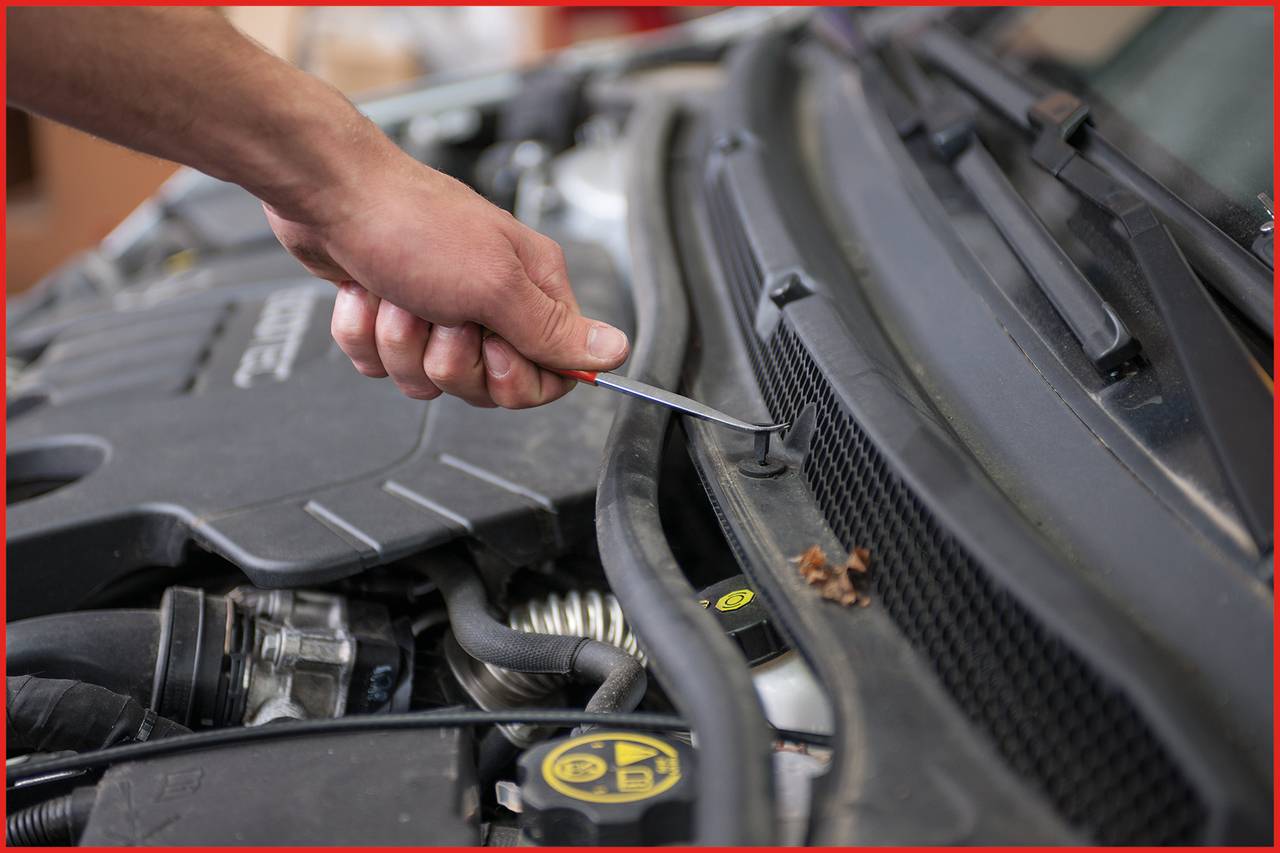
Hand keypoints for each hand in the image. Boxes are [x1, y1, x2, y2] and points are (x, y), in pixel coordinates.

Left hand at [264, 137, 628, 407]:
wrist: (328, 194)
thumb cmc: (412, 222)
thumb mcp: (495, 286)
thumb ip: (554, 331)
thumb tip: (617, 351)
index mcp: (531, 288)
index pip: (552, 372)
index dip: (519, 378)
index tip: (494, 351)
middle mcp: (491, 300)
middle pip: (487, 384)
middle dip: (450, 359)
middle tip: (442, 316)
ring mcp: (440, 309)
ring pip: (428, 377)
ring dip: (402, 343)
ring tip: (399, 296)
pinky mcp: (395, 315)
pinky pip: (384, 363)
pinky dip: (367, 334)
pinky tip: (368, 294)